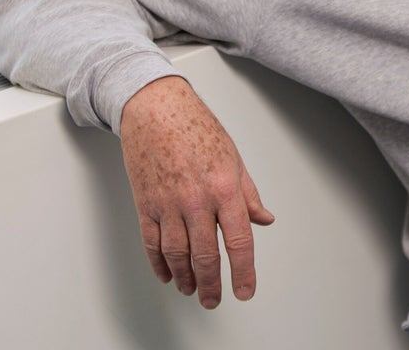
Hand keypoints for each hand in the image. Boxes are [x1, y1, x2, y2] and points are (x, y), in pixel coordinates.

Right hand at [119, 75, 274, 308]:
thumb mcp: (234, 159)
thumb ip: (248, 194)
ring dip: (186, 278)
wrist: (156, 109)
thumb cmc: (195, 127)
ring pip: (177, 255)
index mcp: (224, 188)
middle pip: (205, 255)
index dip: (243, 272)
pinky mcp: (146, 204)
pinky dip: (159, 264)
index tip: (245, 289)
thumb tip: (262, 219)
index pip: (238, 241)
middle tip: (215, 300)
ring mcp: (168, 204)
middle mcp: (196, 200)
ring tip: (193, 289)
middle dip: (212, 284)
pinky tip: (168, 274)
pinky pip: (152, 243)